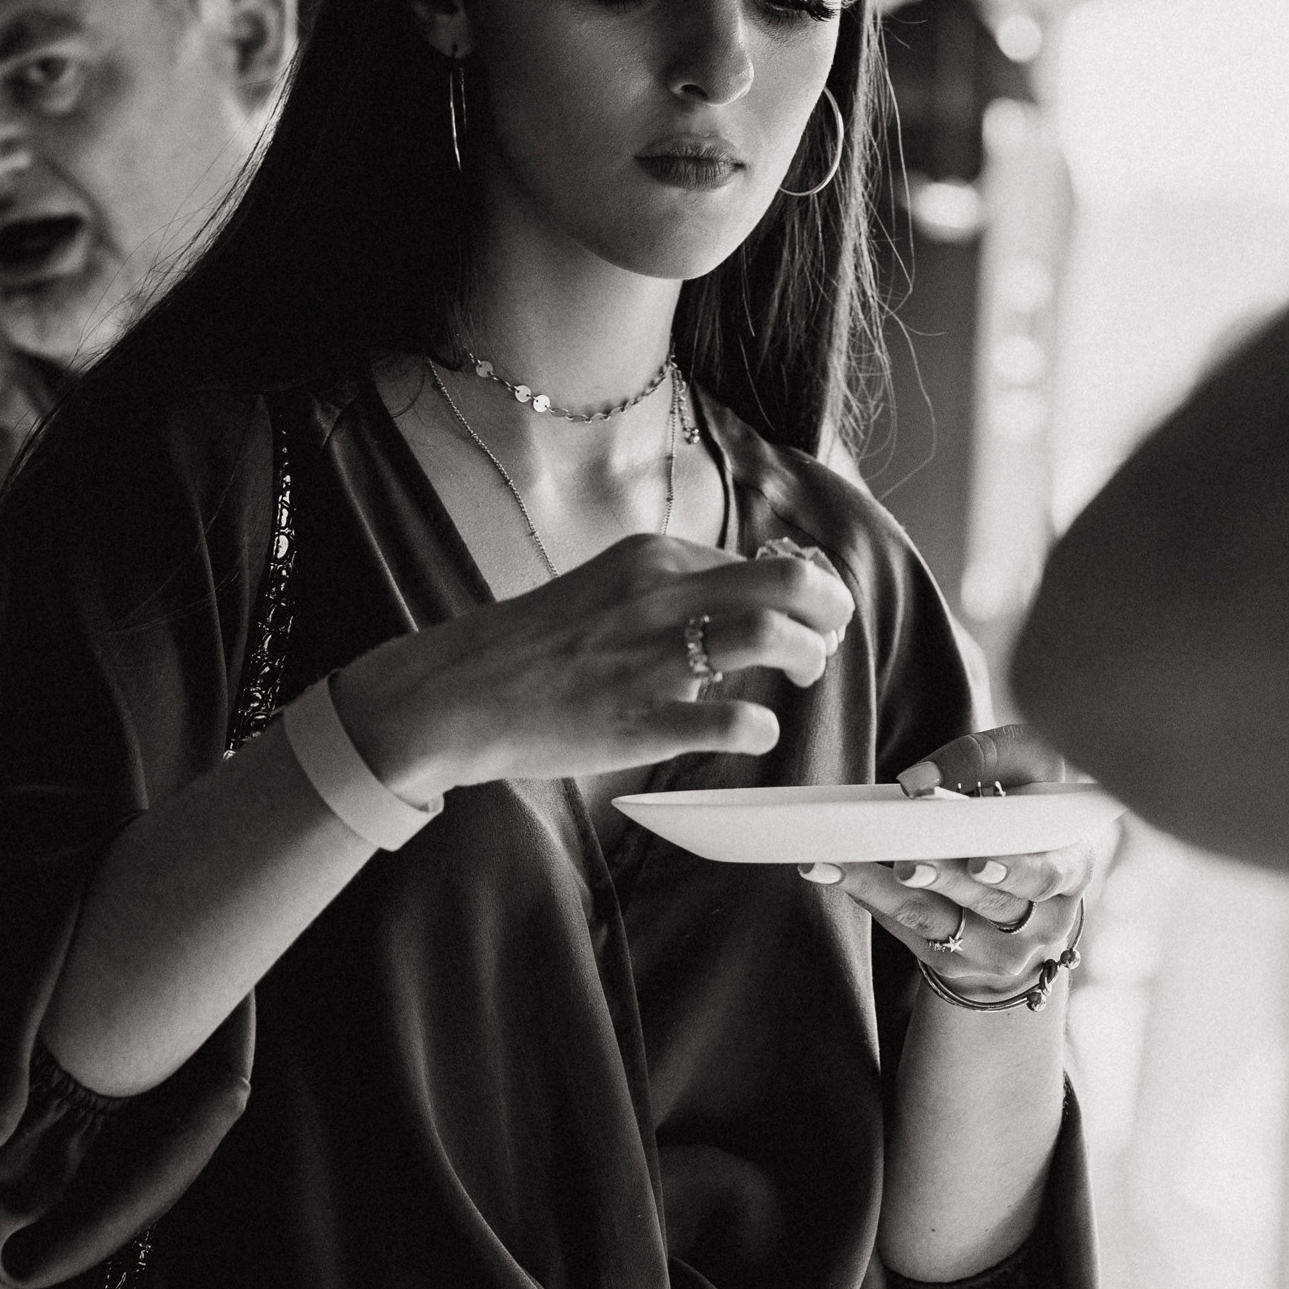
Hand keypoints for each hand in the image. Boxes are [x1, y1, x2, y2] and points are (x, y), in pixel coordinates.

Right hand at [336, 534, 854, 797]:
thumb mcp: (607, 590)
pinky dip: (762, 727)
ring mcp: (651, 658)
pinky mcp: (641, 721)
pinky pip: (732, 719)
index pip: (759, 560)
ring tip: (800, 679)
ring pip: (771, 638)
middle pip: (786, 583)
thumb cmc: (535, 648)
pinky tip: (754, 731)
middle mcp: (658, 596)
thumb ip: (672, 590)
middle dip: (830, 610)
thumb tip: (747, 601)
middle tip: (829, 637)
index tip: (808, 614)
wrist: (459, 694)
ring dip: (808, 659)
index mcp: (651, 557)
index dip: (799, 588)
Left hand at [798, 722, 1093, 1007]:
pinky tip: (832, 872)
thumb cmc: (1022, 815)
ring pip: (937, 919)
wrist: (1024, 902)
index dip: (1018, 869)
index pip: (1051, 873)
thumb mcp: (1025, 771)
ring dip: (883, 888)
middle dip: (943, 877)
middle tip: (903, 860)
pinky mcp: (956, 964)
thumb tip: (914, 784)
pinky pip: (906, 929)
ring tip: (841, 862)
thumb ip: (981, 761)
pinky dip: (867, 897)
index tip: (980, 862)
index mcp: (1073, 866)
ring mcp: (1000, 953)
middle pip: (989, 901)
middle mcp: (1044, 921)